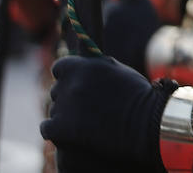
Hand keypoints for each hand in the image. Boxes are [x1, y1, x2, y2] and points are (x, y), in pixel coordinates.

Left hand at [40, 55, 174, 172]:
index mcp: (84, 65)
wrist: (145, 123)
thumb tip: (84, 59)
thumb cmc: (137, 96)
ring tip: (88, 122)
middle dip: (68, 98)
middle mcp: (71, 83)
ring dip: (65, 115)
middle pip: (56, 91)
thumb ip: (95, 67)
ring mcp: (64, 105)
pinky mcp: (60, 127)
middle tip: (86, 108)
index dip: (67, 77)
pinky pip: (47, 127)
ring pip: (54, 109)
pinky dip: (57, 131)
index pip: (60, 68)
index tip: (76, 85)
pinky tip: (72, 133)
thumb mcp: (116, 71)